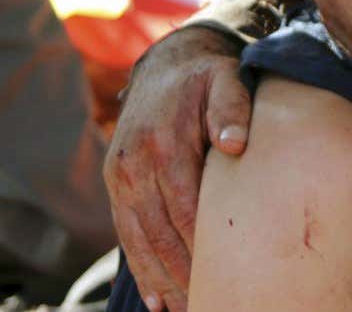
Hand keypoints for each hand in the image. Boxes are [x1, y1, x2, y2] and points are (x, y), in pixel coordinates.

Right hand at [104, 27, 250, 311]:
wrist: (168, 64)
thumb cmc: (208, 77)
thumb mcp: (226, 79)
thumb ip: (233, 107)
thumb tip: (235, 144)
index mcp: (163, 143)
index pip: (185, 208)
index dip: (204, 245)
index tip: (229, 274)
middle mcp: (134, 164)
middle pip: (160, 233)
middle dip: (184, 274)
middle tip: (212, 303)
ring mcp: (120, 176)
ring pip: (140, 241)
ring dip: (162, 280)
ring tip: (188, 309)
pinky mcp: (116, 184)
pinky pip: (126, 235)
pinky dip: (142, 269)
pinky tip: (158, 300)